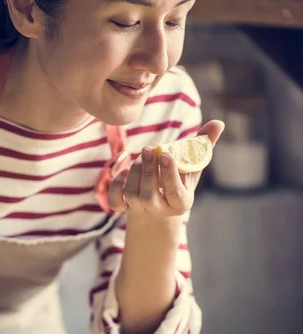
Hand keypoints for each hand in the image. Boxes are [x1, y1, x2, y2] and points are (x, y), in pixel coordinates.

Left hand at [108, 119, 224, 218]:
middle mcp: (160, 209)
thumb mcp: (193, 164)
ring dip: (134, 172)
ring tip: (142, 157)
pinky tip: (123, 170)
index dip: (169, 174)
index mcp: (181, 202)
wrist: (159, 202)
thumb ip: (203, 145)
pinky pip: (116, 201)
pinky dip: (116, 185)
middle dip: (148, 170)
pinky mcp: (124, 208)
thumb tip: (218, 123)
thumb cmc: (179, 178)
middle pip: (149, 195)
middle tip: (148, 149)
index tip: (165, 154)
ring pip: (132, 195)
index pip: (175, 192)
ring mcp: (141, 210)